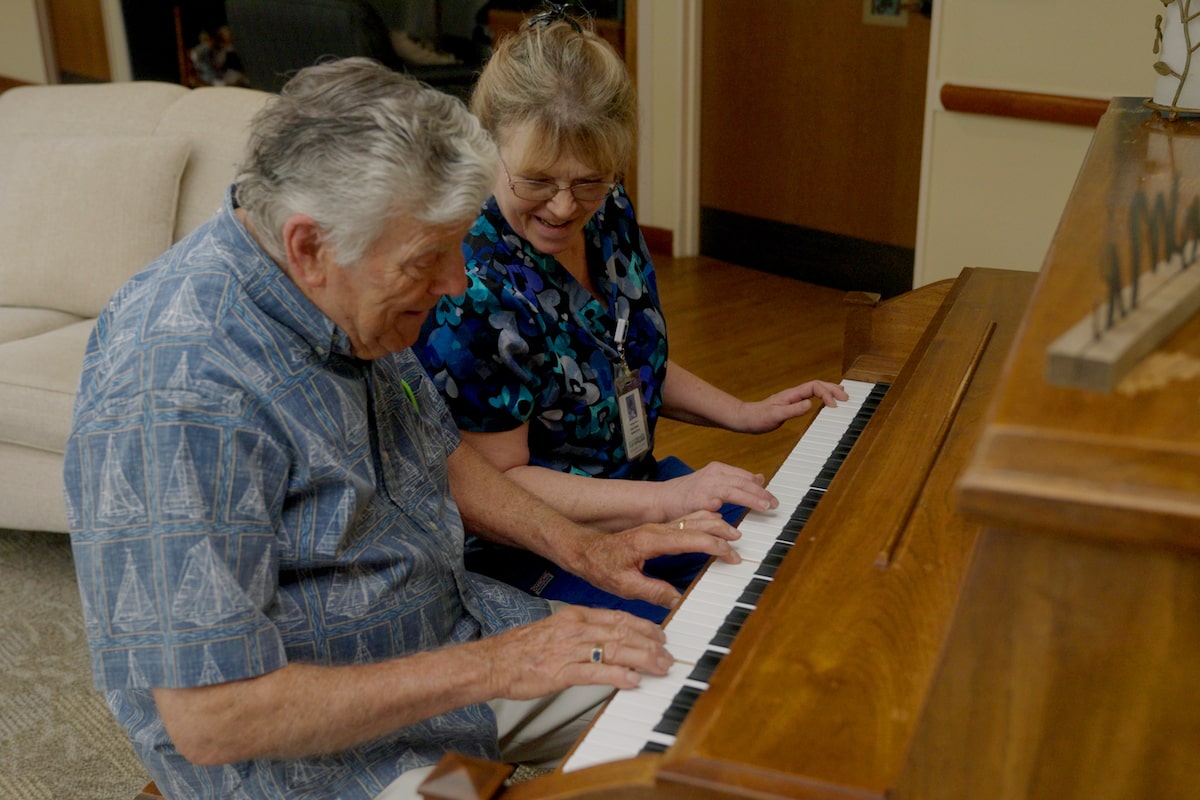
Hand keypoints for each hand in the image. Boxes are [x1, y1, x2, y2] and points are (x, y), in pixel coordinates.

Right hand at [476, 605, 674, 698]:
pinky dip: (618, 676)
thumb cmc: (521, 650)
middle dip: (650, 644)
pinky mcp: (561, 672)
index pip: (618, 617)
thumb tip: (608, 640)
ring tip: (660, 667)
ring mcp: (569, 650)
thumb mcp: (556, 630)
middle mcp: (575, 629)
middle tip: (668, 655)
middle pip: (622, 633)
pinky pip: (595, 672)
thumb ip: (582, 633)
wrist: (492, 661)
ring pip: (615, 650)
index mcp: (575, 617)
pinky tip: (633, 681)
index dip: (643, 626)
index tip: (660, 634)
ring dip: (643, 659)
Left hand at [569, 511, 740, 609]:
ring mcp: (657, 527)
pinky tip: (712, 527)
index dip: (714, 546)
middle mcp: (657, 530)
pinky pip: (685, 521)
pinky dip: (703, 522)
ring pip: (692, 518)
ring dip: (714, 523)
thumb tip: (679, 599)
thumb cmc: (601, 566)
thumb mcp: (625, 586)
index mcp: (652, 540)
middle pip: (697, 523)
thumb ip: (653, 592)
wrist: (583, 550)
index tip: (730, 556)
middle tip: (738, 546)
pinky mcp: (656, 530)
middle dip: (721, 532)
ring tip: (733, 534)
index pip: (691, 539)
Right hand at [655, 461, 777, 519]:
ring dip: (753, 499)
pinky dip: (731, 508)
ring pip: (736, 490)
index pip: (745, 476)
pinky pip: (719, 503)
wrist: (661, 500)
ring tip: (765, 507)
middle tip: (774, 503)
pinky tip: (741, 513)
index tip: (772, 497)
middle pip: (744, 482)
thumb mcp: (713, 483)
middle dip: (761, 493)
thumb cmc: (686, 494)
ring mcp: (707, 486)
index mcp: (718, 469)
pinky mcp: (700, 499)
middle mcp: (714, 475)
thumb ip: (735, 481)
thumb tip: (759, 478)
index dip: (760, 487)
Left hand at [734, 380, 848, 432]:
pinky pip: (810, 397)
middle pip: (817, 385)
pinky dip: (821, 398)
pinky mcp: (791, 405)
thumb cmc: (758, 418)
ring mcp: (793, 398)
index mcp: (791, 394)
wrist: (746, 418)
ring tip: (842, 395)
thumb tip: (810, 403)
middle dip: (833, 389)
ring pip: (815, 390)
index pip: (814, 387)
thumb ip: (792, 410)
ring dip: (829, 391)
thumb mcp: (775, 416)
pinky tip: (825, 403)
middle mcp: (793, 394)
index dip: (826, 394)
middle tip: (846, 397)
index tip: (833, 406)